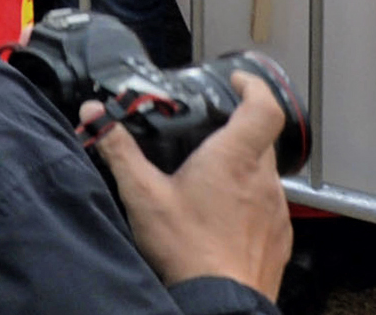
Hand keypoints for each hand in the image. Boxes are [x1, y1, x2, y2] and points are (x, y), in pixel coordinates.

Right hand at [93, 69, 295, 300]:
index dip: (253, 87)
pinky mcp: (279, 236)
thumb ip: (119, 149)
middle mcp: (263, 180)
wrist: (221, 302)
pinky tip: (221, 218)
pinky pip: (268, 206)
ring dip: (242, 169)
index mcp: (234, 159)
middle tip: (208, 135)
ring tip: (210, 181)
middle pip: (261, 139)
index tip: (237, 82)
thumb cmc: (188, 250)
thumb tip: (96, 115)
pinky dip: (248, 202)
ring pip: (264, 174)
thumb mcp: (142, 195)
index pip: (264, 107)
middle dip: (237, 130)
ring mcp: (276, 210)